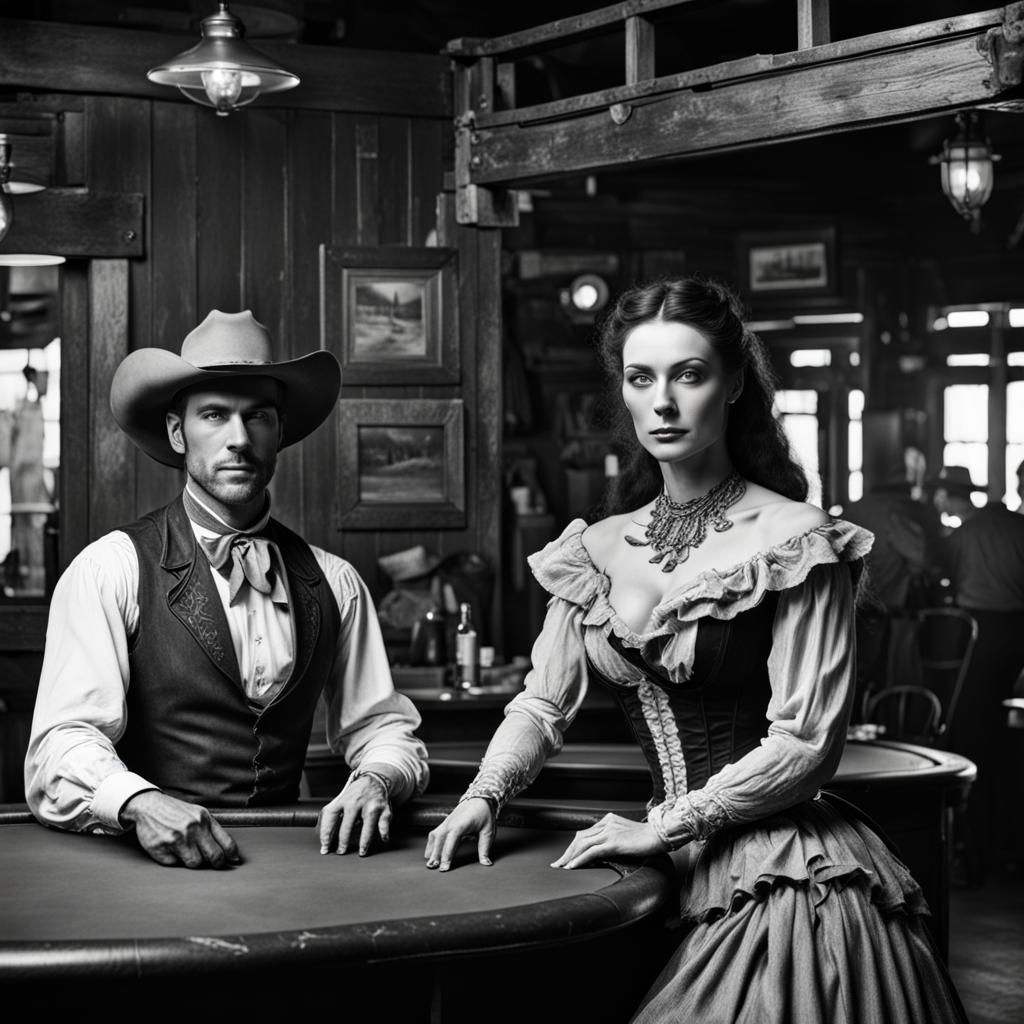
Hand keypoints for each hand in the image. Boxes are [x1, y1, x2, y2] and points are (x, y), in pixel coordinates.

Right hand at [120, 790, 241, 868]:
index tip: (231, 861)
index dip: (230, 856)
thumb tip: (232, 855)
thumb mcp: (199, 814)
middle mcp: (192, 828)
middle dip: (216, 863)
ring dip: (193, 860)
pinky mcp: (161, 848)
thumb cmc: (177, 812)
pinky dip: (174, 859)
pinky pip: (174, 864)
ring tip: (186, 850)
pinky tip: (170, 848)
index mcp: (204, 819)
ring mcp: (176, 839)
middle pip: (214, 857)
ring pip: (195, 863)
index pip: (226, 843)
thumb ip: (214, 831)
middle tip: (213, 864)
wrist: (149, 805)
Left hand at [317, 774, 391, 855]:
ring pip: (368, 826)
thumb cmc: (356, 794)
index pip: (330, 818)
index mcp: (343, 800)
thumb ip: (331, 813)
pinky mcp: (384, 809)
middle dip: (343, 841)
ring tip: (362, 852)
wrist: (374, 779)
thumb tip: (320, 833)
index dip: (325, 834)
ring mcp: (371, 805)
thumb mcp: (341, 799)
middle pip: (347, 825)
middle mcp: (356, 802)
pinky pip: (384, 823)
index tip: (325, 847)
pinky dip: (384, 832)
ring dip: (364, 841)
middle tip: (341, 852)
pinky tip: (383, 839)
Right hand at [424, 798, 494, 870]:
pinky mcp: (445, 823)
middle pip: (439, 840)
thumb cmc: (484, 814)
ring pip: (435, 837)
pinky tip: (430, 854)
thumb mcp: (488, 831)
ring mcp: (446, 822)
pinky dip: (431, 844)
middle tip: (433, 868)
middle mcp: (451, 823)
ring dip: (431, 850)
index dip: (447, 854)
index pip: (451, 840)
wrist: (479, 798)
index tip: (444, 867)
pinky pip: (434, 834)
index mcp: (461, 824)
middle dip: (435, 855)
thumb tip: (486, 863)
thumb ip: (484, 848)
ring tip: (430, 864)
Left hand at [550, 813, 664, 869]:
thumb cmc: (648, 837)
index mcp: (609, 820)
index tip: (566, 856)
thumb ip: (614, 838)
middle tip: (558, 864)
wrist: (662, 834)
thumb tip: (602, 851)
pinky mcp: (615, 841)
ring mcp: (610, 831)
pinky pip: (592, 851)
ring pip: (583, 844)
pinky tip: (573, 866)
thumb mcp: (627, 836)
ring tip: (562, 867)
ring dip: (570, 857)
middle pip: (580, 838)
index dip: (574, 846)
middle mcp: (607, 823)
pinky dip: (580, 859)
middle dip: (568, 852)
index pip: (585, 834)